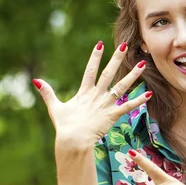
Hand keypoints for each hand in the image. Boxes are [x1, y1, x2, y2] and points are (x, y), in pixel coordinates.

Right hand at [33, 41, 151, 149]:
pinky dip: (138, 100)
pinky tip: (149, 94)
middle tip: (124, 46)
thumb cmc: (64, 126)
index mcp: (84, 93)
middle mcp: (96, 95)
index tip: (100, 44)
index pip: (90, 70)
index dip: (95, 57)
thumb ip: (47, 93)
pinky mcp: (113, 115)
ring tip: (143, 65)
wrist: (73, 140)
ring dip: (133, 76)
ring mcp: (105, 104)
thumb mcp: (55, 108)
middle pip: (108, 73)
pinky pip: (128, 106)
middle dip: (116, 59)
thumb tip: (36, 81)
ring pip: (121, 87)